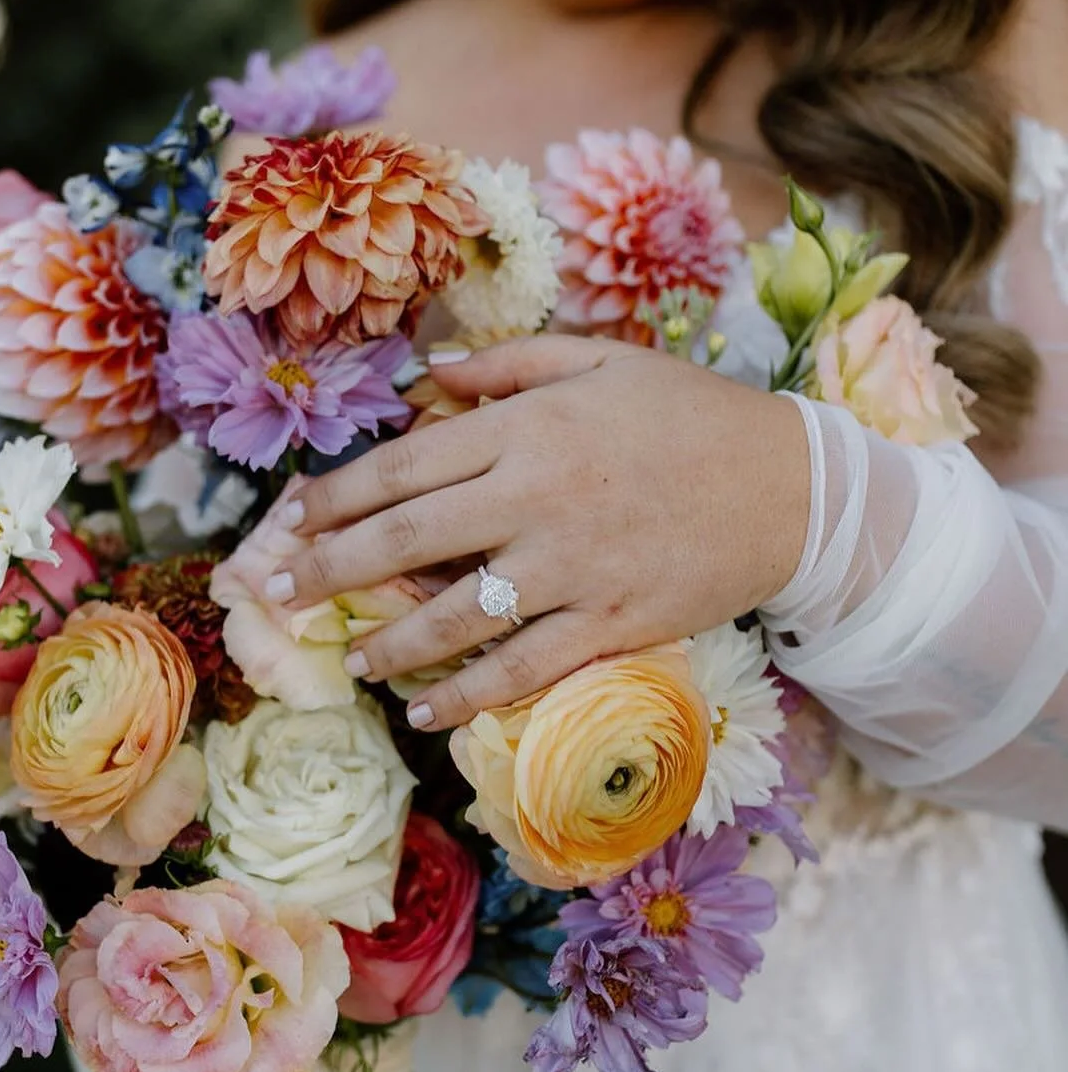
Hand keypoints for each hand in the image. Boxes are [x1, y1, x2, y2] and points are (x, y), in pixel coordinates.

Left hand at [271, 336, 811, 730]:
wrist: (793, 487)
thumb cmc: (690, 415)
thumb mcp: (600, 361)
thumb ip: (508, 365)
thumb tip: (427, 377)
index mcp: (528, 429)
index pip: (404, 466)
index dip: (336, 497)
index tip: (291, 519)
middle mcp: (538, 499)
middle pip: (406, 540)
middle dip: (329, 570)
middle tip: (277, 595)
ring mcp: (574, 570)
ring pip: (456, 615)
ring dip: (390, 644)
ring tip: (350, 661)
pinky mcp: (611, 625)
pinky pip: (524, 668)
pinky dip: (468, 694)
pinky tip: (425, 710)